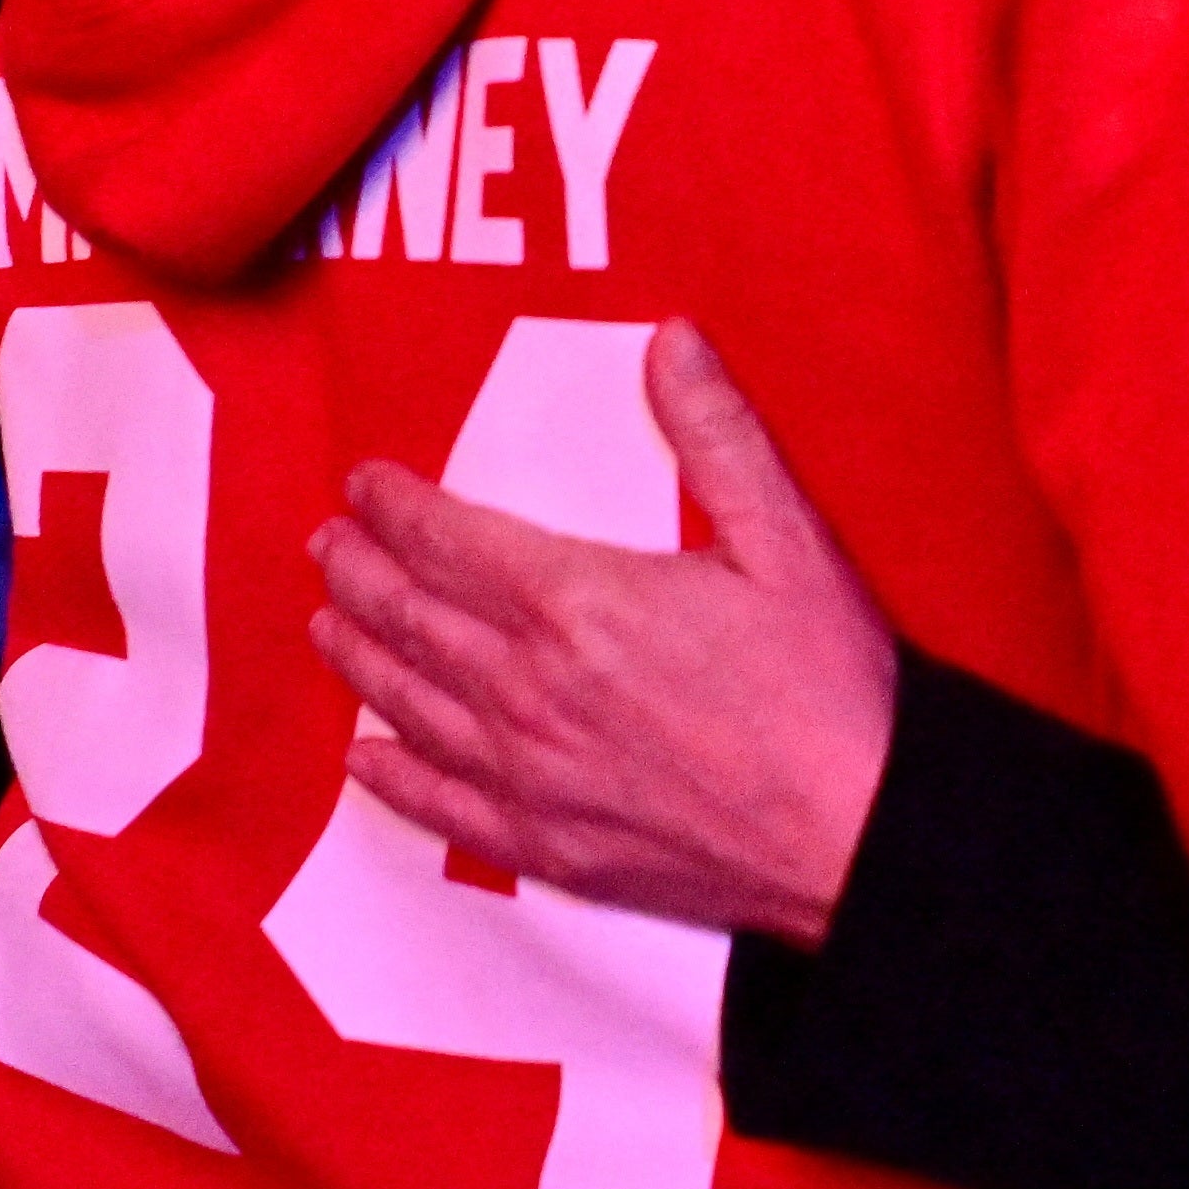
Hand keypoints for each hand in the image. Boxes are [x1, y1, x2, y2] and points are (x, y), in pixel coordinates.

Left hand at [305, 319, 894, 944]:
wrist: (863, 838)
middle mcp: (532, 691)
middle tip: (327, 544)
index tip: (365, 484)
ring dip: (360, 658)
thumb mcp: (788, 540)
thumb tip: (670, 340)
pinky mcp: (552, 849)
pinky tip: (365, 761)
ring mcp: (533, 778)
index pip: (451, 542)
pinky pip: (445, 808)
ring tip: (325, 623)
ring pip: (412, 707)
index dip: (397, 508)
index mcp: (580, 604)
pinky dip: (395, 780)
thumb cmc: (828, 690)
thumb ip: (715, 434)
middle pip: (413, 620)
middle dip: (360, 573)